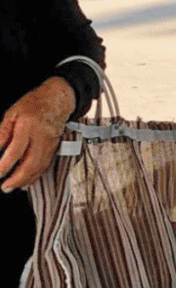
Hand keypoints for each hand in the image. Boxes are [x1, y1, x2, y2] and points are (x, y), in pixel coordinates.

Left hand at [0, 78, 75, 192]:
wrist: (58, 99)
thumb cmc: (33, 104)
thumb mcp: (11, 114)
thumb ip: (2, 133)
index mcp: (28, 127)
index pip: (15, 150)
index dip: (5, 165)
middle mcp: (41, 137)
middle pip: (30, 163)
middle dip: (17, 178)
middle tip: (5, 187)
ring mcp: (50, 143)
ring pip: (40, 166)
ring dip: (27, 180)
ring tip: (14, 187)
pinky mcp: (55, 147)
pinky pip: (46, 164)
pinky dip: (36, 175)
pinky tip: (28, 180)